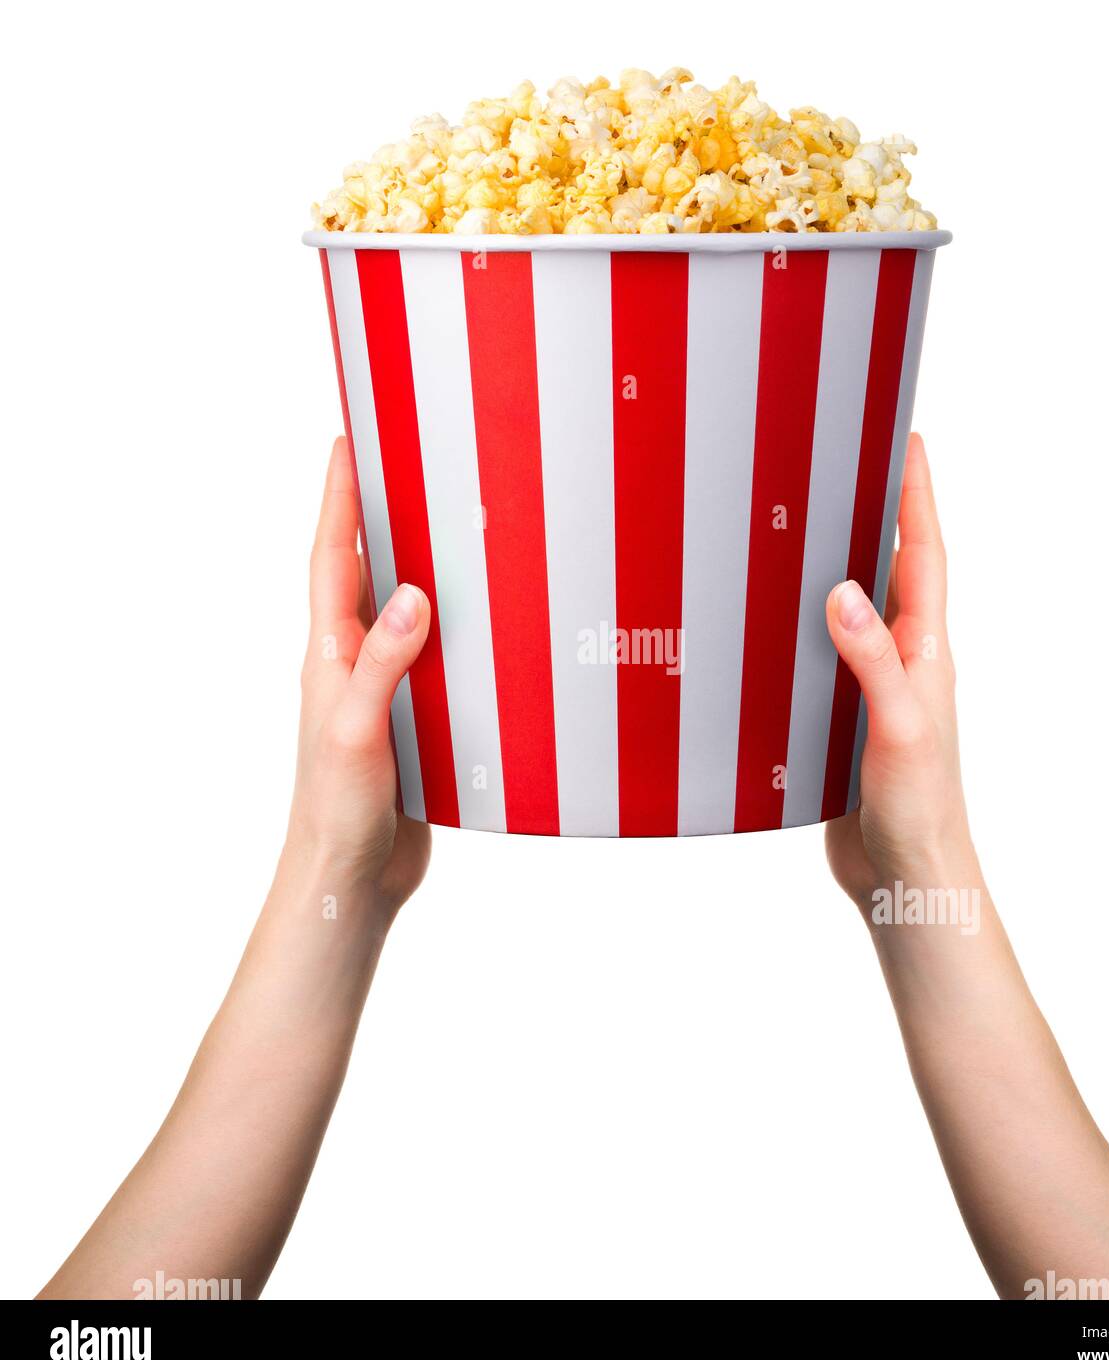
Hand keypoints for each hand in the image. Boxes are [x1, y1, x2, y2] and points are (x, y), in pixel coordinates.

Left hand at [285, 437, 431, 914]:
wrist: (351, 878)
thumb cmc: (337, 810)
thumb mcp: (356, 731)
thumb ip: (382, 664)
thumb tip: (413, 594)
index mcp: (330, 656)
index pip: (332, 559)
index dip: (339, 499)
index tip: (349, 442)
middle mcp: (353, 664)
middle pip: (366, 573)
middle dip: (381, 516)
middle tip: (410, 465)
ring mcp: (384, 692)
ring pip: (404, 614)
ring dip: (423, 568)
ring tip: (456, 527)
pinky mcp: (415, 721)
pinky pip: (437, 659)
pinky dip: (458, 631)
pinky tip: (490, 625)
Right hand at [824, 434, 974, 907]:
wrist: (905, 876)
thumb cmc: (918, 808)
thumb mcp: (897, 726)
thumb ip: (871, 659)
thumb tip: (843, 589)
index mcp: (925, 653)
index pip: (922, 556)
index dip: (915, 496)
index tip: (907, 439)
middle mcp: (902, 662)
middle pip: (888, 572)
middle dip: (874, 515)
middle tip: (845, 464)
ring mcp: (871, 691)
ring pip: (851, 613)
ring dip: (833, 567)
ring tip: (800, 527)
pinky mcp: (841, 721)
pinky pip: (821, 658)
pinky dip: (802, 629)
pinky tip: (770, 625)